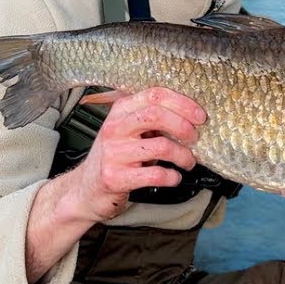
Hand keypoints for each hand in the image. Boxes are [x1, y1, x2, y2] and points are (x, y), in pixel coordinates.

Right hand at [66, 87, 205, 222]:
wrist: (85, 189)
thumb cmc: (114, 157)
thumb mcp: (128, 130)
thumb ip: (150, 118)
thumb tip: (189, 115)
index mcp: (120, 110)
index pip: (154, 94)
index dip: (182, 103)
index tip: (199, 116)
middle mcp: (114, 128)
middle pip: (156, 115)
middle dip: (183, 126)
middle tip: (194, 138)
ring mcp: (113, 153)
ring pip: (160, 145)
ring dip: (183, 156)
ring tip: (187, 162)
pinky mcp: (115, 177)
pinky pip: (154, 174)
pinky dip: (171, 177)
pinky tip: (174, 177)